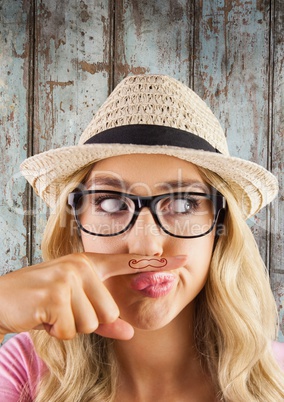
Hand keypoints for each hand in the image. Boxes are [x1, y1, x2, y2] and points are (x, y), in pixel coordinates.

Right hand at [0, 253, 186, 340]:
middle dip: (85, 320)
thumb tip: (130, 332)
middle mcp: (82, 265)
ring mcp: (69, 277)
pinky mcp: (56, 294)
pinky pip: (72, 330)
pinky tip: (44, 316)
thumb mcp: (75, 307)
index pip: (130, 263)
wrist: (2, 298)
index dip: (158, 264)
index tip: (184, 260)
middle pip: (108, 311)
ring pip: (91, 323)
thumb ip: (105, 318)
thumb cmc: (42, 301)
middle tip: (61, 309)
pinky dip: (57, 331)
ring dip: (70, 327)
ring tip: (52, 312)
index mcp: (90, 264)